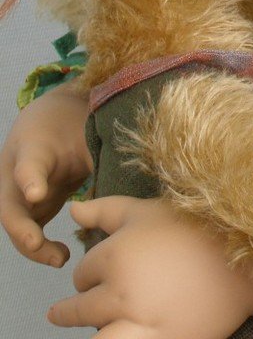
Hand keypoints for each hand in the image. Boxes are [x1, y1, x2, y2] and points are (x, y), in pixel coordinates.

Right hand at [0, 82, 90, 266]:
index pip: (28, 163)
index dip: (30, 179)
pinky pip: (31, 231)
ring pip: (18, 225)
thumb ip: (94, 151)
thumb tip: (118, 176)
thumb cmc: (73, 123)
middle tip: (37, 243)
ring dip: (33, 246)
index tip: (37, 193)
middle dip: (22, 228)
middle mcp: (16, 174)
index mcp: (31, 147)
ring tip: (60, 258)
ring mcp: (21, 194)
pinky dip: (42, 247)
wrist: (57, 117)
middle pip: (11, 206)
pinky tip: (63, 256)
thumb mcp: (85, 129)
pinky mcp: (33, 208)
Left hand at [47, 195, 252, 337]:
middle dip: (79, 308)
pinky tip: (127, 333)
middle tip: (80, 306)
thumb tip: (71, 212)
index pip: (82, 274)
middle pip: (82, 309)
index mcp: (115, 255)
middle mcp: (120, 291)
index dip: (89, 274)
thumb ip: (104, 210)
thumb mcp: (146, 209)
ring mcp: (139, 322)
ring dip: (95, 333)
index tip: (99, 273)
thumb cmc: (195, 225)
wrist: (245, 254)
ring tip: (98, 330)